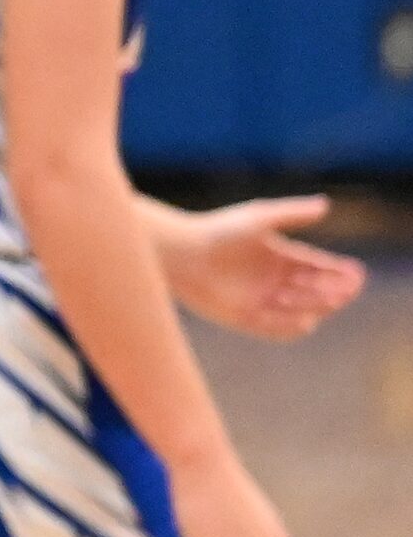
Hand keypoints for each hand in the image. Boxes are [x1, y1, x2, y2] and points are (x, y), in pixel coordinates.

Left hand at [154, 196, 365, 340]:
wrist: (179, 252)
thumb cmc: (218, 231)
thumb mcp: (258, 218)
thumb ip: (291, 213)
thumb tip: (325, 205)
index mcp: (285, 257)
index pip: (322, 268)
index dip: (341, 273)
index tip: (357, 273)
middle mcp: (278, 281)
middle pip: (318, 292)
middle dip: (332, 291)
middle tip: (342, 289)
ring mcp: (264, 301)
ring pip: (303, 312)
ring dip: (311, 306)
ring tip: (309, 294)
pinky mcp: (247, 319)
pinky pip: (278, 330)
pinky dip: (291, 327)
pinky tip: (302, 320)